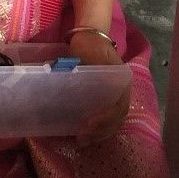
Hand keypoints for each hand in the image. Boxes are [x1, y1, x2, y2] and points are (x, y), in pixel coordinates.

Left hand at [68, 29, 130, 146]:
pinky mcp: (108, 99)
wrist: (91, 37)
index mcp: (120, 80)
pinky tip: (85, 134)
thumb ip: (74, 68)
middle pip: (118, 118)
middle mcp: (122, 91)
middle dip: (101, 131)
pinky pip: (108, 117)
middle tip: (82, 139)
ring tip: (82, 140)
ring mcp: (117, 95)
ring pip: (114, 120)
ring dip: (100, 133)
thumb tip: (56, 85)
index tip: (88, 125)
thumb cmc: (88, 45)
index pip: (119, 106)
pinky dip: (99, 128)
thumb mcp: (84, 52)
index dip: (105, 119)